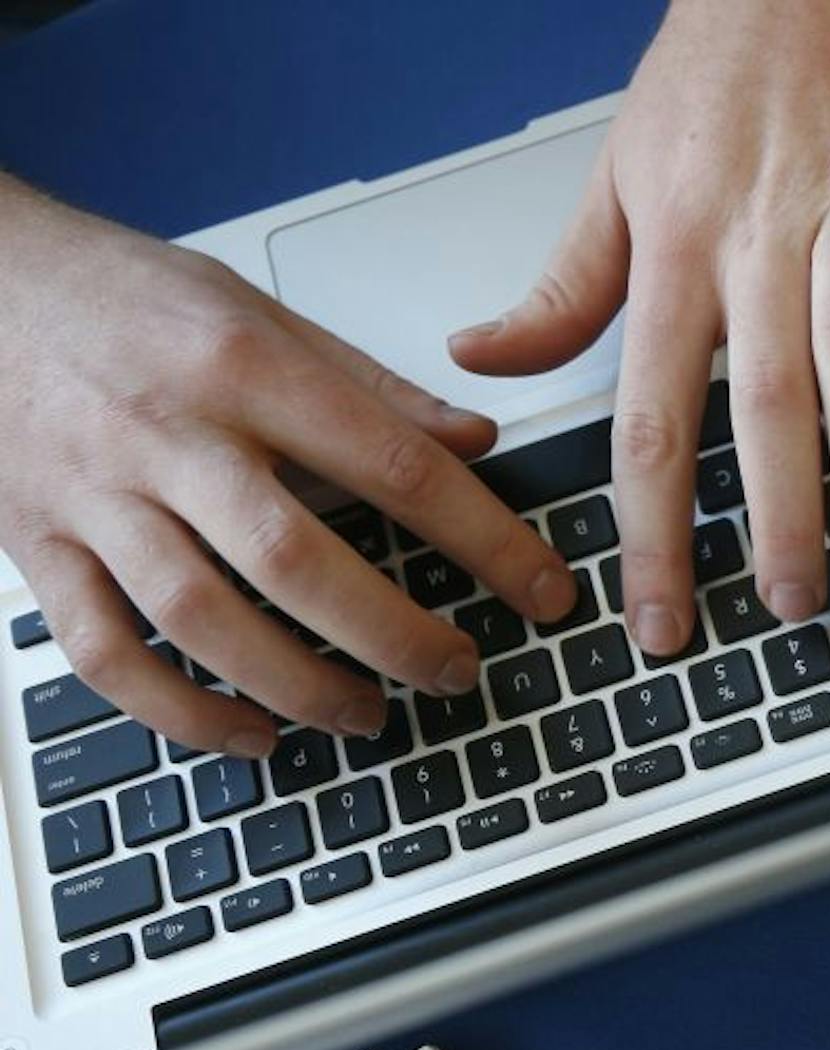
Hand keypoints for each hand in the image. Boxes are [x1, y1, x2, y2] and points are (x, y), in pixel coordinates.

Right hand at [0, 178, 578, 756]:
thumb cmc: (121, 298)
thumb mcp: (260, 309)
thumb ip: (370, 387)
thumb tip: (477, 442)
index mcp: (241, 365)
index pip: (392, 465)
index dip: (483, 539)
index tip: (542, 589)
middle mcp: (166, 434)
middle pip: (294, 558)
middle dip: (393, 632)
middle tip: (457, 670)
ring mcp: (94, 498)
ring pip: (200, 619)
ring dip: (298, 685)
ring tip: (369, 714)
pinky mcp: (37, 548)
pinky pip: (105, 654)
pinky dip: (181, 712)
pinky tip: (250, 734)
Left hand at [449, 0, 829, 652]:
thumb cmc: (712, 77)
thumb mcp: (616, 175)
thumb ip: (565, 286)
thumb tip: (484, 355)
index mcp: (675, 246)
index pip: (650, 414)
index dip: (652, 529)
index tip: (660, 614)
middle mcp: (759, 237)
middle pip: (762, 405)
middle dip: (775, 521)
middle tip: (790, 607)